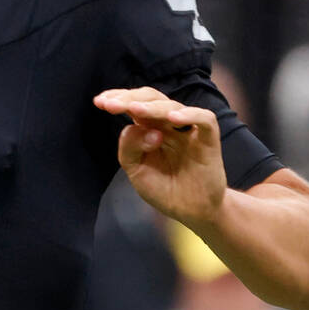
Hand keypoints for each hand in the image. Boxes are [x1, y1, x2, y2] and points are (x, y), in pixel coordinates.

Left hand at [93, 87, 224, 225]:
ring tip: (135, 110)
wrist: (189, 211)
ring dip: (152, 107)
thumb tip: (144, 129)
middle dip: (130, 98)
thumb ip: (130, 147)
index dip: (118, 98)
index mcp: (149, 128)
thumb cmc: (163, 188)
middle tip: (110, 105)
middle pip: (152, 98)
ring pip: (173, 106)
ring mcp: (188, 130)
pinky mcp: (208, 140)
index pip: (135, 103)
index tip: (99, 101)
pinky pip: (205, 119)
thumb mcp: (135, 169)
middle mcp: (168, 125)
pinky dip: (190, 114)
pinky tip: (172, 118)